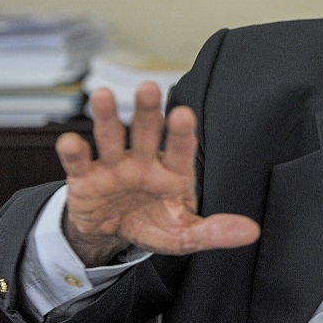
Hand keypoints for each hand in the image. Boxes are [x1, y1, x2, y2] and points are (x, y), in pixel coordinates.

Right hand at [55, 81, 260, 266]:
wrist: (112, 235)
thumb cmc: (155, 224)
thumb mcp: (185, 234)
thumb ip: (214, 231)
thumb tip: (252, 233)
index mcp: (173, 171)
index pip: (181, 148)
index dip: (182, 132)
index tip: (184, 114)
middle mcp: (144, 161)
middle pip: (146, 130)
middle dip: (147, 109)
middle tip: (148, 87)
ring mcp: (114, 166)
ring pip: (110, 136)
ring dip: (106, 116)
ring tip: (102, 94)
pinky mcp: (85, 178)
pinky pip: (78, 162)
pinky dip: (72, 151)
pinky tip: (70, 142)